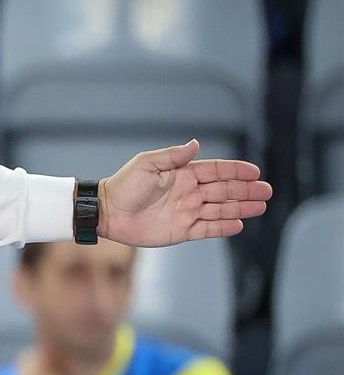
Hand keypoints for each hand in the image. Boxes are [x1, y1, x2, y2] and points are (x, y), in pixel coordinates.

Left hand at [98, 140, 271, 245]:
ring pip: (220, 209)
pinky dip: (223, 226)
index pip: (216, 171)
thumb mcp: (148, 164)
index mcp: (183, 174)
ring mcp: (186, 212)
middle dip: (246, 190)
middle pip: (224, 191)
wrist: (108, 212)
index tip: (255, 172)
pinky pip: (207, 228)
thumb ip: (173, 156)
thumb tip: (195, 144)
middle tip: (266, 191)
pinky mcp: (181, 230)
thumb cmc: (124, 185)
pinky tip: (238, 224)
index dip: (236, 171)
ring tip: (260, 206)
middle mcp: (188, 193)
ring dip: (241, 208)